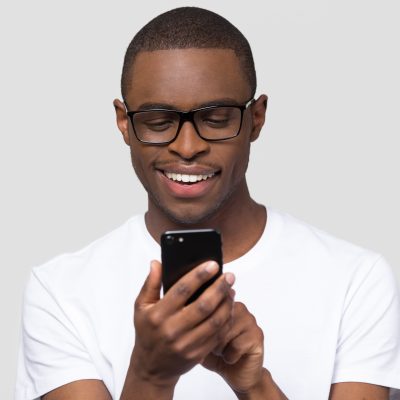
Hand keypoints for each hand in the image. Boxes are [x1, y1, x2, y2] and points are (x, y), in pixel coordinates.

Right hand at [130, 260, 235, 388]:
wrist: (152, 368)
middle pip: (203, 305)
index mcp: (158, 314)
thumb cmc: (147, 332)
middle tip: (229, 275)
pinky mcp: (197, 354)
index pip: (182, 290)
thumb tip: (156, 263)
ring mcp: (186, 344)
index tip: (213, 264)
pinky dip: (226, 320)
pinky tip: (228, 308)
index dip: (199, 275)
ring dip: (226, 304)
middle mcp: (172, 329)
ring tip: (231, 290)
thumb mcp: (141, 307)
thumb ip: (150, 284)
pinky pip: (217, 335)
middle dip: (219, 288)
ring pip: (214, 321)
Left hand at [201, 302, 263, 393]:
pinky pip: (236, 344)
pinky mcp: (257, 335)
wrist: (238, 375)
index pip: (208, 307)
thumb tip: (180, 313)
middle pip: (217, 319)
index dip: (202, 327)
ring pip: (226, 332)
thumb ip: (193, 323)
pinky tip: (231, 358)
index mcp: (224, 304)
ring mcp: (250, 320)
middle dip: (211, 338)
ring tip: (222, 352)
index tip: (203, 337)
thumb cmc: (217, 355)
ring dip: (220, 348)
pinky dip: (229, 356)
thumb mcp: (199, 338)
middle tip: (214, 348)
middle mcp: (239, 307)